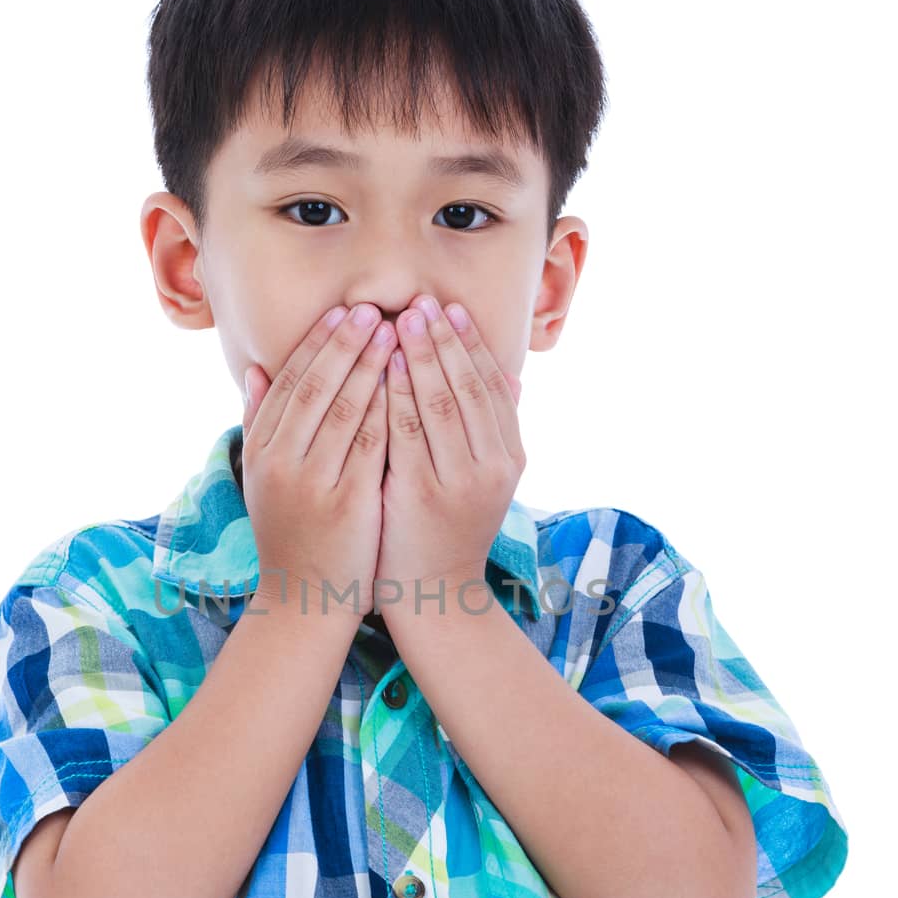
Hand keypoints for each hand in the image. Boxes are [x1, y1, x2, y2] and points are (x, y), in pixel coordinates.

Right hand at [239, 304, 394, 612]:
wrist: (305, 600)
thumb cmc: (291, 535)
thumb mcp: (264, 478)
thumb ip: (260, 422)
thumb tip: (255, 369)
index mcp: (261, 450)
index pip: (291, 382)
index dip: (318, 344)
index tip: (343, 312)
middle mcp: (282, 462)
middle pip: (318, 386)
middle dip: (348, 343)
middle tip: (375, 308)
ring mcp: (314, 482)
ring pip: (347, 408)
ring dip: (373, 364)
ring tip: (398, 331)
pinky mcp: (348, 502)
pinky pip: (373, 443)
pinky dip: (389, 407)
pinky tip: (408, 382)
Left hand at [376, 297, 524, 613]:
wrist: (435, 596)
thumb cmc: (449, 532)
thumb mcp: (485, 481)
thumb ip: (494, 431)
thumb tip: (512, 378)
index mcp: (511, 458)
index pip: (492, 386)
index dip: (472, 345)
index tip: (452, 309)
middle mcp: (492, 466)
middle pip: (468, 386)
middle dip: (445, 339)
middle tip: (424, 301)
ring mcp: (459, 480)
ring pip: (441, 402)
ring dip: (422, 356)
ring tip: (403, 319)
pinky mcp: (422, 493)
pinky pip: (409, 431)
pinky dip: (398, 393)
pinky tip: (385, 365)